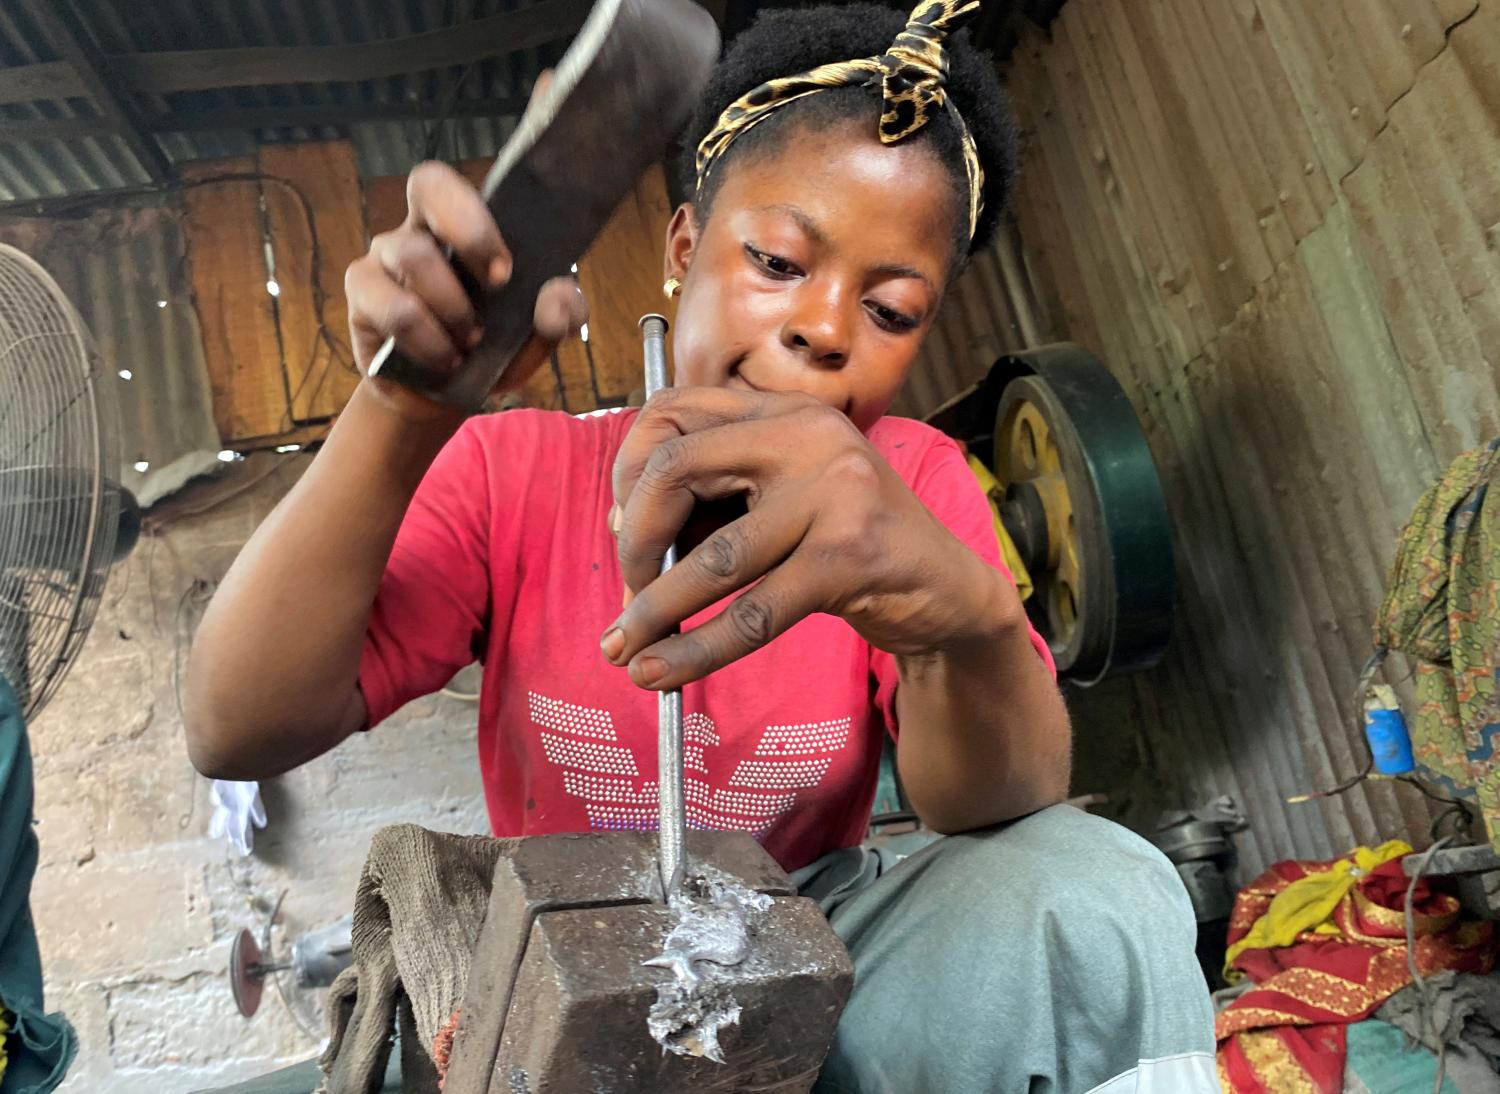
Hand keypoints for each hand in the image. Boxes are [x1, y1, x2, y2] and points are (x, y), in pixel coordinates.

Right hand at [343, 161, 586, 399]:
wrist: (442, 398)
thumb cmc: (487, 352)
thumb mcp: (532, 339)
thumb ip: (559, 316)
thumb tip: (558, 298)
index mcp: (457, 228)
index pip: (450, 183)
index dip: (477, 216)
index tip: (507, 272)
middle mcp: (415, 232)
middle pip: (426, 184)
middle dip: (471, 232)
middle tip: (498, 286)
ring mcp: (381, 262)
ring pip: (414, 257)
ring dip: (454, 307)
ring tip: (472, 342)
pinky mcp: (362, 302)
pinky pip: (396, 310)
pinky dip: (431, 342)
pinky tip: (446, 360)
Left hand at [600, 388, 1016, 688]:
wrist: (948, 589)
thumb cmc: (850, 545)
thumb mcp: (783, 498)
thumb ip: (716, 498)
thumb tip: (625, 536)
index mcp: (785, 410)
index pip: (671, 413)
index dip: (628, 473)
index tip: (625, 530)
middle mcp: (809, 433)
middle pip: (675, 468)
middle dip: (634, 541)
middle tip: (630, 590)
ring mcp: (835, 491)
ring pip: (712, 556)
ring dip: (653, 610)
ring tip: (622, 650)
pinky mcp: (850, 556)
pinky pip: (751, 613)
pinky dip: (695, 651)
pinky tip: (659, 672)